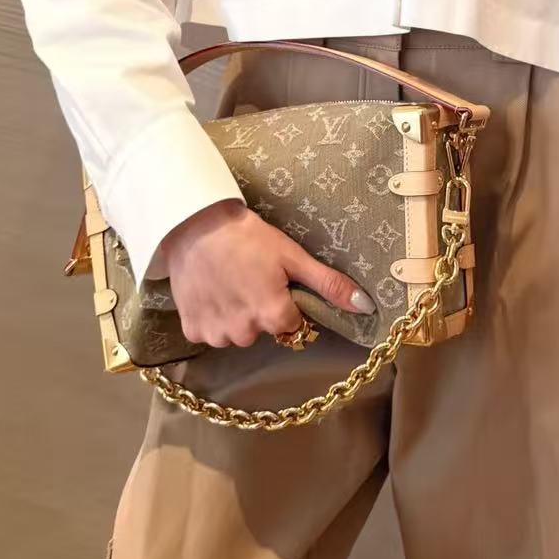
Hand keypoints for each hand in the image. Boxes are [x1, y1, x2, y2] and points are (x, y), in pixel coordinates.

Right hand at [162, 199, 375, 347]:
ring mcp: (216, 334)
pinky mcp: (192, 330)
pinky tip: (210, 290)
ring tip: (227, 281)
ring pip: (234, 334)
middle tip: (249, 277)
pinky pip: (207, 333)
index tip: (274, 281)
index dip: (285, 303)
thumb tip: (366, 307)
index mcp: (272, 316)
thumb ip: (329, 285)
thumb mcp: (293, 256)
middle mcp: (244, 332)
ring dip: (234, 315)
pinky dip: (210, 316)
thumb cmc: (247, 236)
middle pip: (262, 330)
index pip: (291, 325)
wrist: (194, 224)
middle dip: (259, 310)